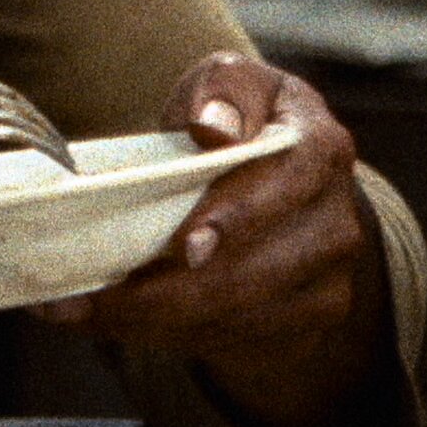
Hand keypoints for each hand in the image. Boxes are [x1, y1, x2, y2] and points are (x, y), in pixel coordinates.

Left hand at [35, 52, 388, 426]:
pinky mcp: (305, 324)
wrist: (274, 183)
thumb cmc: (236, 124)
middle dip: (167, 292)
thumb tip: (214, 125)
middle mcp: (338, 221)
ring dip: (155, 321)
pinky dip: (170, 337)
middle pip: (256, 273)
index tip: (186, 247)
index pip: (287, 184)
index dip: (238, 217)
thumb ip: (221, 91)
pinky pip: (234, 342)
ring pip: (237, 317)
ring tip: (89, 311)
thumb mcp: (226, 84)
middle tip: (94, 296)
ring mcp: (328, 281)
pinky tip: (123, 322)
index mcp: (321, 148)